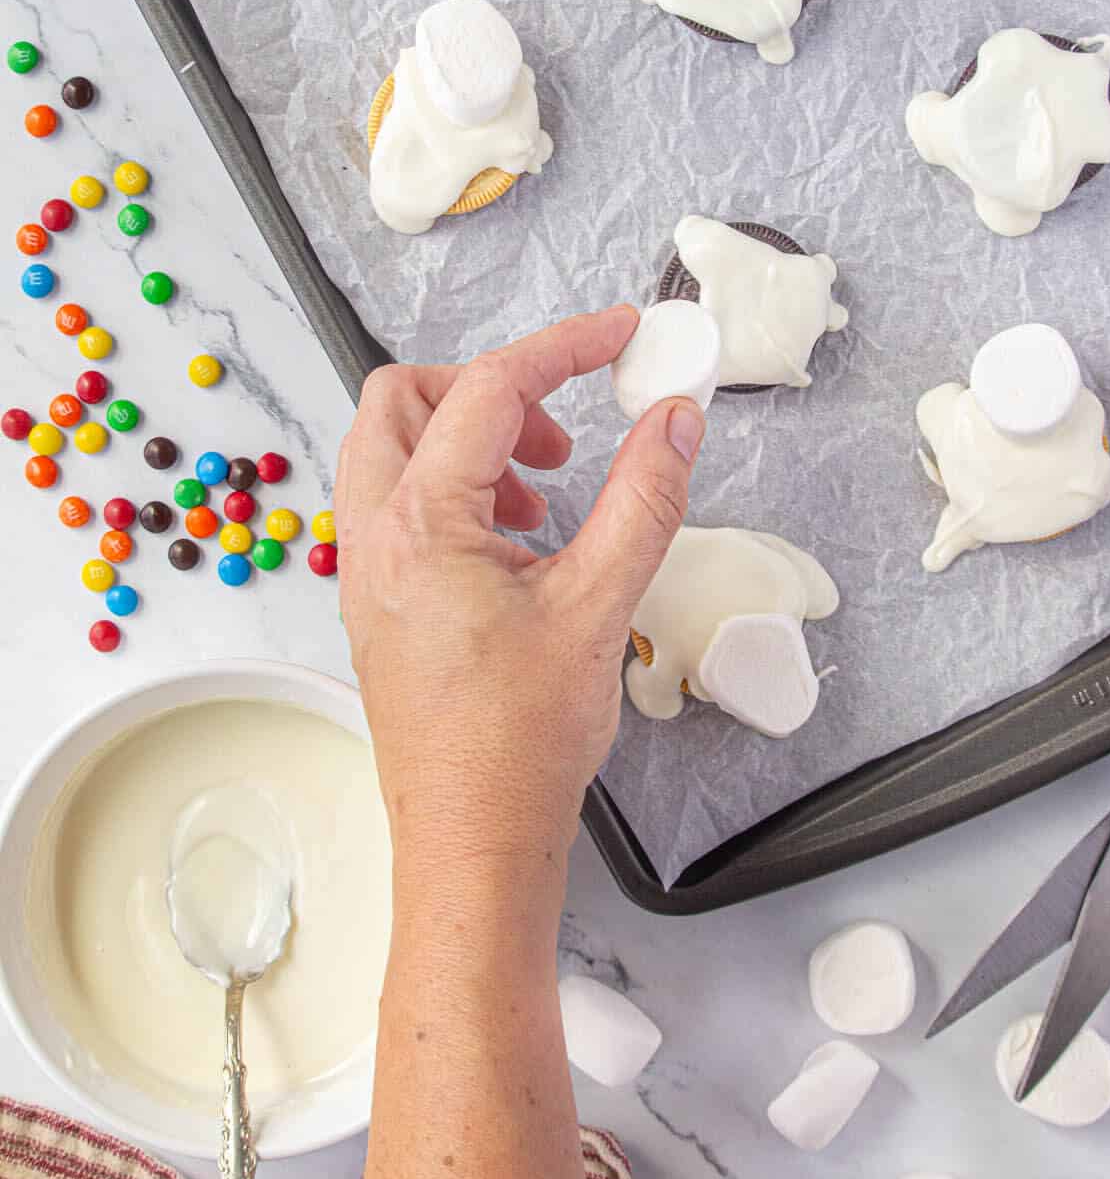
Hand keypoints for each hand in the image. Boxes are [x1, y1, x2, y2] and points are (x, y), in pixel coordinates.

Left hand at [335, 305, 705, 873]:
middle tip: (559, 428)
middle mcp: (374, 536)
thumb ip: (643, 499)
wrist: (472, 843)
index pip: (488, 389)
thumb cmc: (518, 745)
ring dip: (470, 442)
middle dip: (488, 388)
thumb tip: (673, 420)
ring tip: (543, 495)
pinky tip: (520, 546)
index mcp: (420, 524)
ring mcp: (367, 570)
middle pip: (403, 398)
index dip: (563, 346)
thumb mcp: (601, 606)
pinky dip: (457, 491)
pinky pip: (400, 503)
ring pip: (393, 449)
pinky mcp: (379, 600)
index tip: (620, 335)